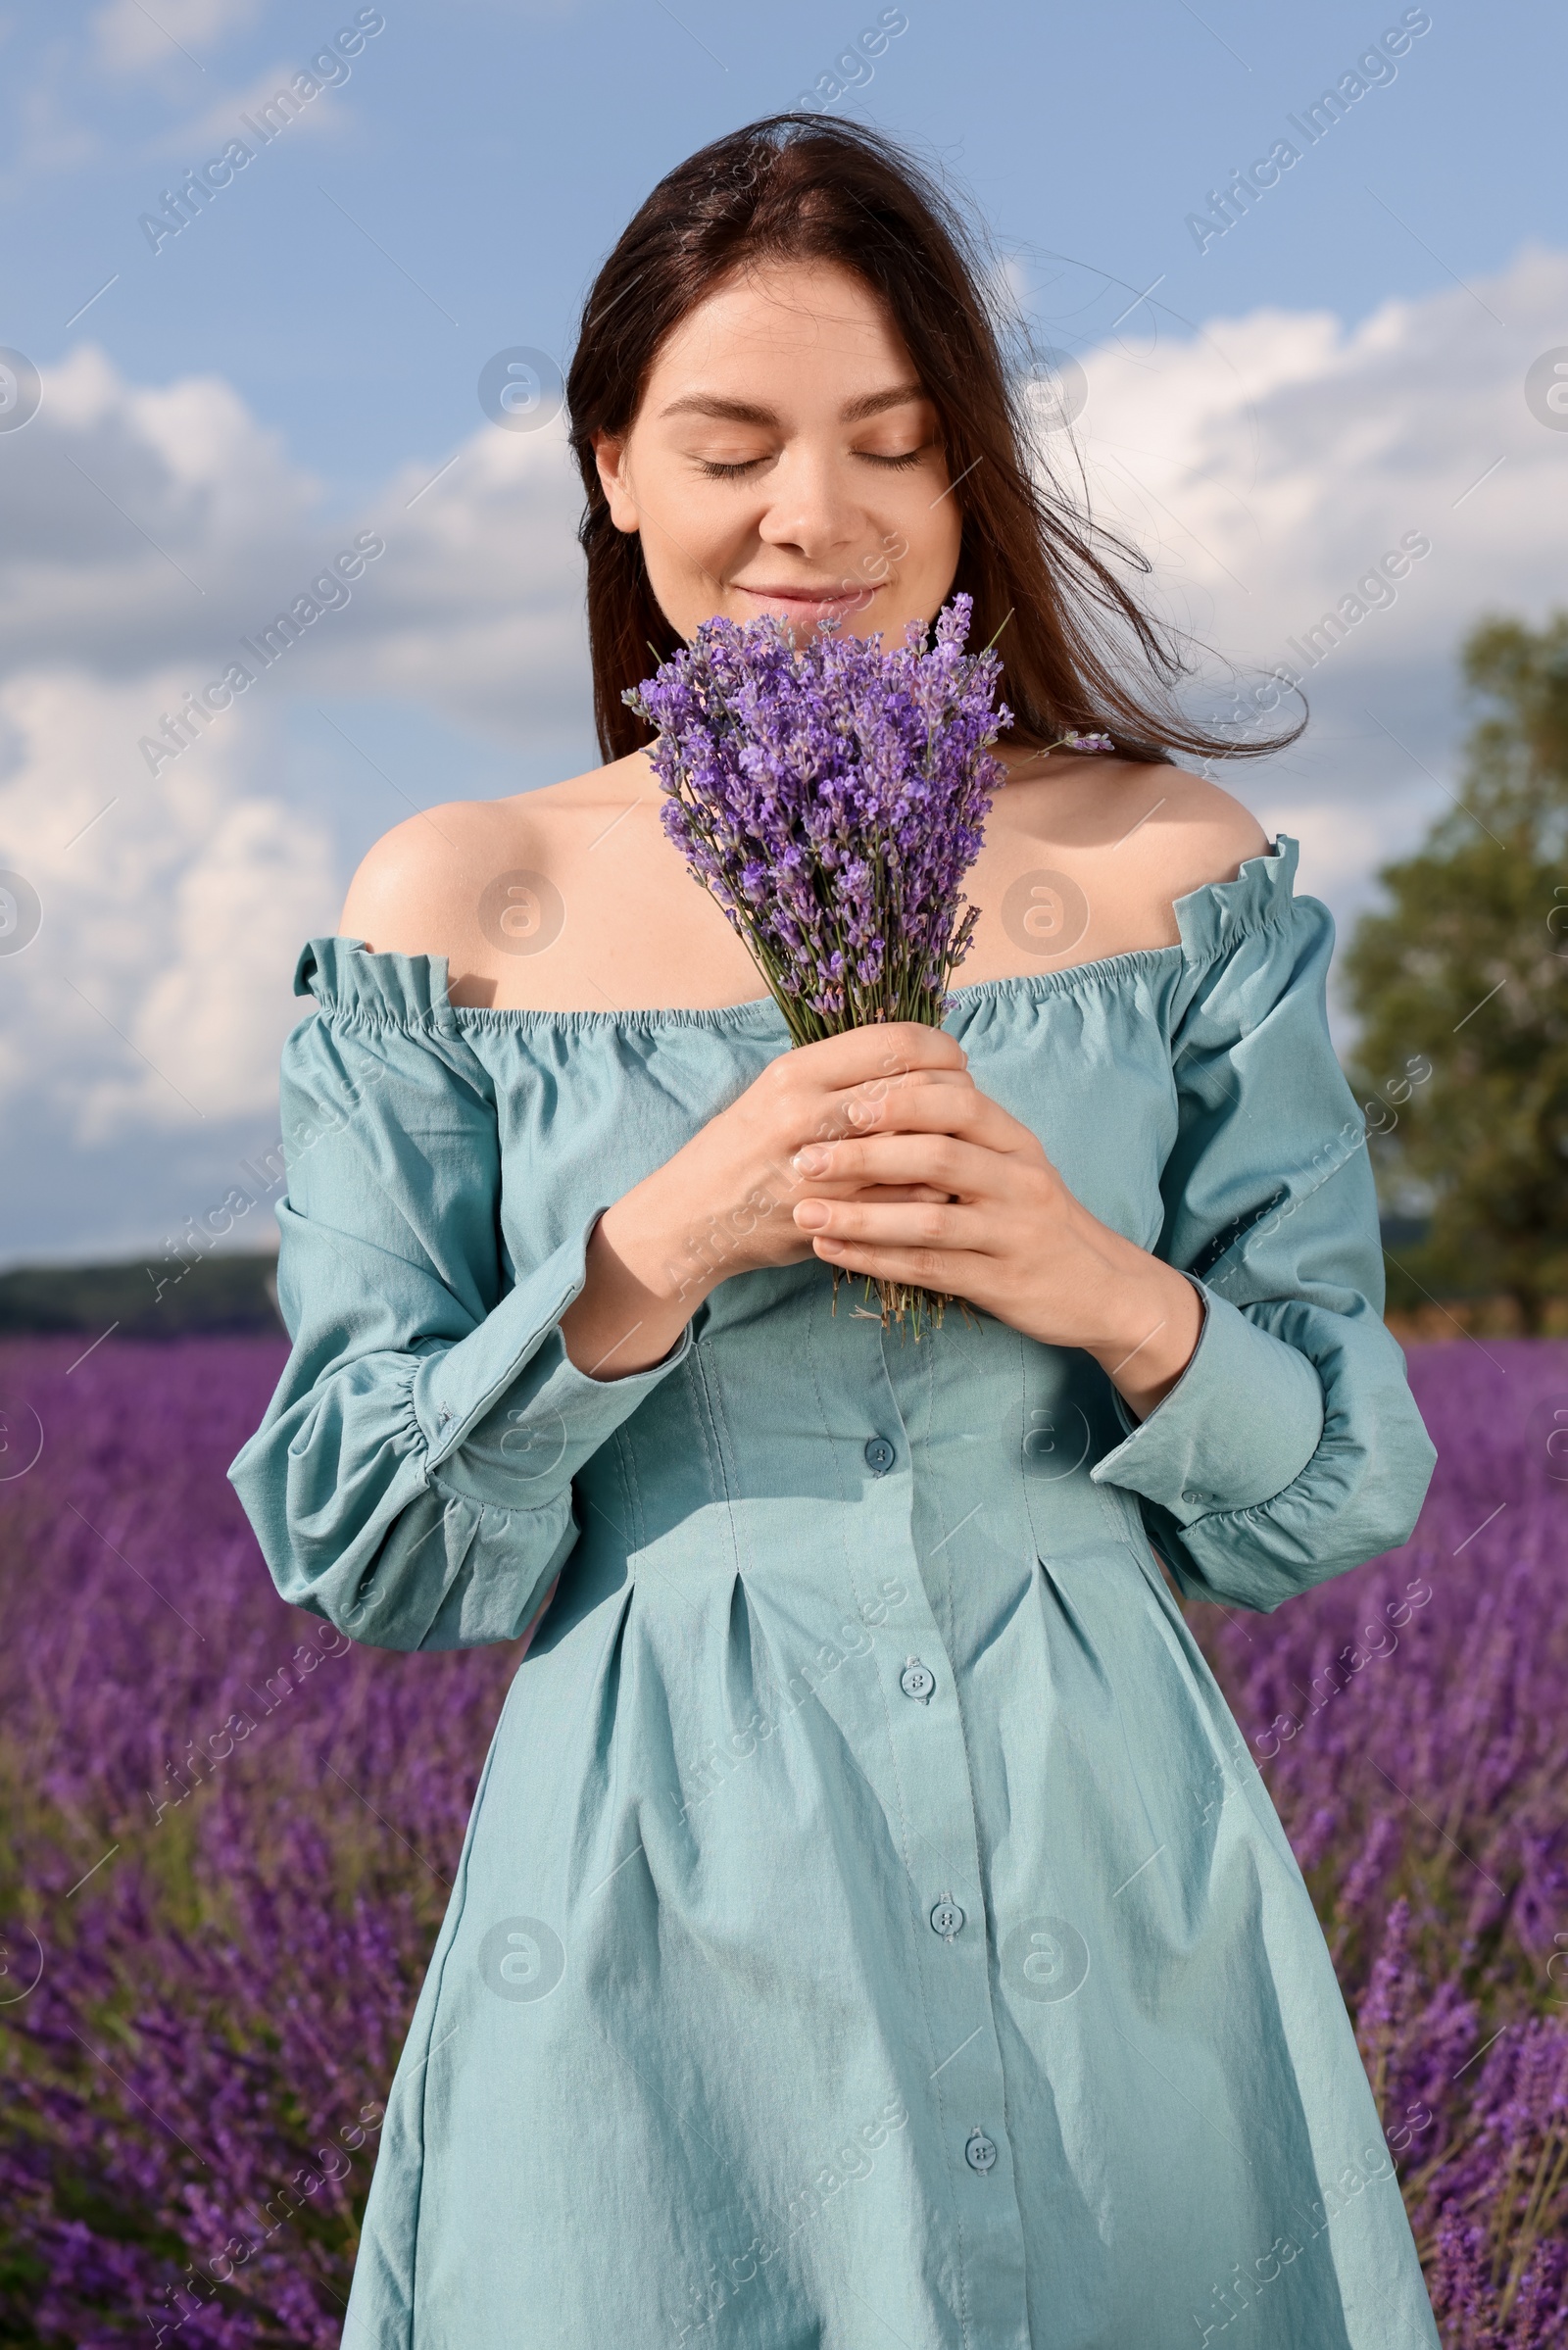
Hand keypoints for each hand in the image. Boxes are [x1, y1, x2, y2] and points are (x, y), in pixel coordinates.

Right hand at [560, 1022, 973, 1378]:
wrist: (692, 1217)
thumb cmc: (742, 1147)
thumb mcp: (778, 1091)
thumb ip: (838, 1070)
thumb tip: (912, 1052)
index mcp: (796, 1073)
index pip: (895, 1043)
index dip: (941, 1048)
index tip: (955, 1059)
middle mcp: (805, 1116)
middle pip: (915, 1091)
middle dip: (957, 1095)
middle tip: (968, 1101)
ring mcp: (818, 1173)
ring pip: (917, 1147)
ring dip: (952, 1144)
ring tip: (962, 1141)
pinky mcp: (829, 1219)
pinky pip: (905, 1201)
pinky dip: (934, 1190)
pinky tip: (941, 1184)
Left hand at [788, 1082, 1202, 1418]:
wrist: (1101, 1286)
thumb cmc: (1034, 1216)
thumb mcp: (1012, 1163)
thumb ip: (961, 1132)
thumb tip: (882, 1090)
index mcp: (1016, 1141)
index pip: (958, 1102)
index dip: (899, 1099)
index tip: (842, 1100)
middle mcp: (1019, 1180)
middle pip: (938, 1155)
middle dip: (865, 1154)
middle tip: (807, 1155)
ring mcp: (1012, 1233)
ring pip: (929, 1220)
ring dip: (860, 1215)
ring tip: (804, 1211)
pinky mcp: (1001, 1281)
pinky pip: (930, 1269)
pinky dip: (875, 1259)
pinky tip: (832, 1251)